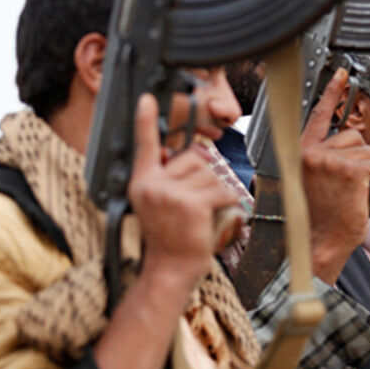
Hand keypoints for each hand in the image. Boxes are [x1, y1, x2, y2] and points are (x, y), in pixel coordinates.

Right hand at [129, 94, 240, 288]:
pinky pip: (221, 190)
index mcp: (142, 182)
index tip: (146, 99)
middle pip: (194, 157)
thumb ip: (165, 179)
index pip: (144, 145)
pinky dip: (227, 202)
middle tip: (196, 204)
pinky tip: (214, 216)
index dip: (145, 120)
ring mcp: (170, 194)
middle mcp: (152, 185)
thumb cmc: (168, 239)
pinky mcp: (190, 204)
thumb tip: (188, 155)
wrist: (168, 269)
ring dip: (217, 191)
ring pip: (211, 174)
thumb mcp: (156, 205)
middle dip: (204, 176)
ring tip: (203, 214)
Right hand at [300, 69, 369, 283]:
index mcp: (300, 153)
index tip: (341, 74)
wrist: (312, 247)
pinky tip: (363, 199)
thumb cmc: (312, 224)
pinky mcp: (349, 170)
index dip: (332, 92)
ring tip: (353, 197)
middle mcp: (312, 153)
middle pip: (354, 138)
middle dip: (360, 161)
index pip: (317, 115)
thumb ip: (321, 163)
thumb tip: (348, 149)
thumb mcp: (308, 185)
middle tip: (349, 188)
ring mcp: (330, 160)